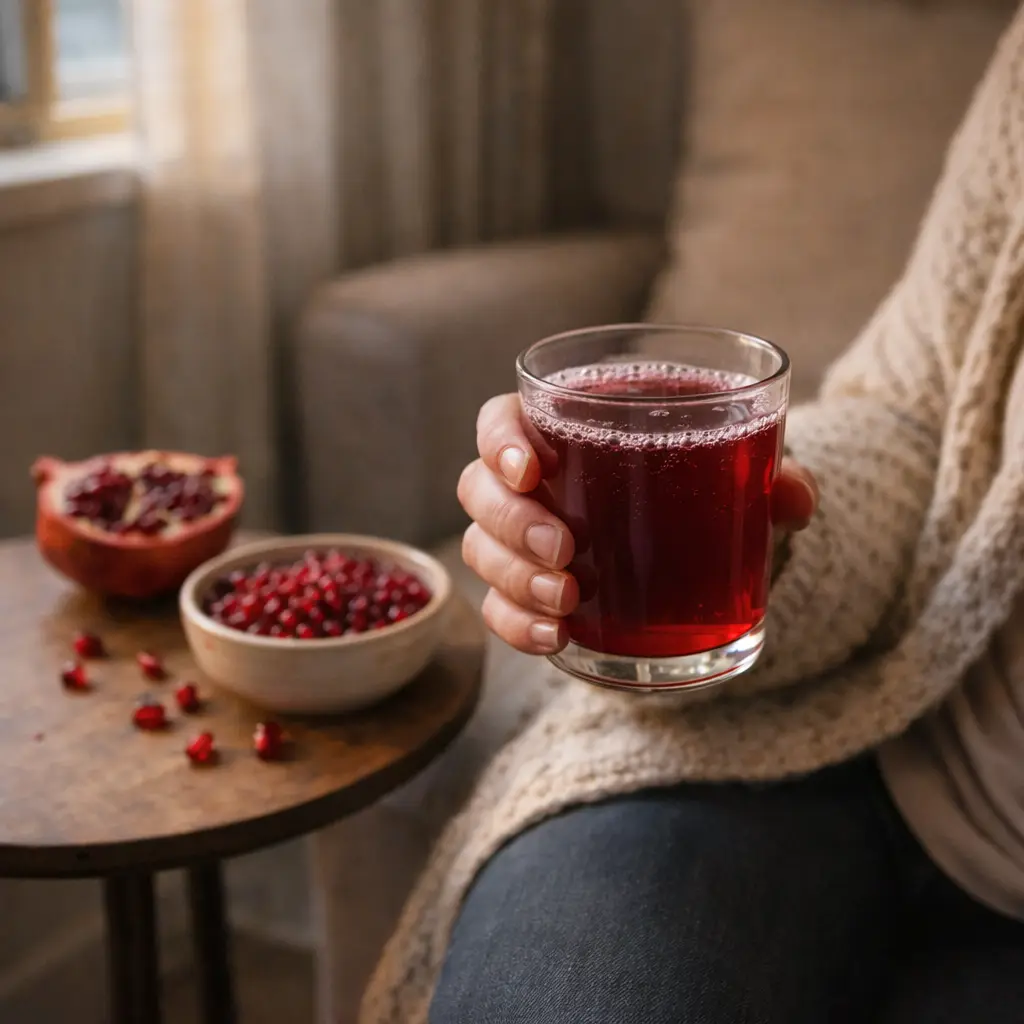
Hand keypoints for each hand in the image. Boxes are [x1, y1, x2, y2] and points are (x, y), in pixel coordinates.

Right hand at [458, 394, 818, 655]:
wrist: (708, 552)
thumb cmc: (708, 491)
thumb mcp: (742, 477)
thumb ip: (768, 476)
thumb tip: (794, 496)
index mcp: (563, 430)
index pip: (501, 420)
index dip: (500, 441)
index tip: (531, 470)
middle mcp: (530, 484)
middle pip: (478, 489)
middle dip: (513, 523)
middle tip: (567, 550)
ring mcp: (522, 542)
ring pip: (480, 550)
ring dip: (515, 577)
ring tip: (568, 600)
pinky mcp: (531, 595)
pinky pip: (498, 609)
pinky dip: (518, 626)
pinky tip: (556, 638)